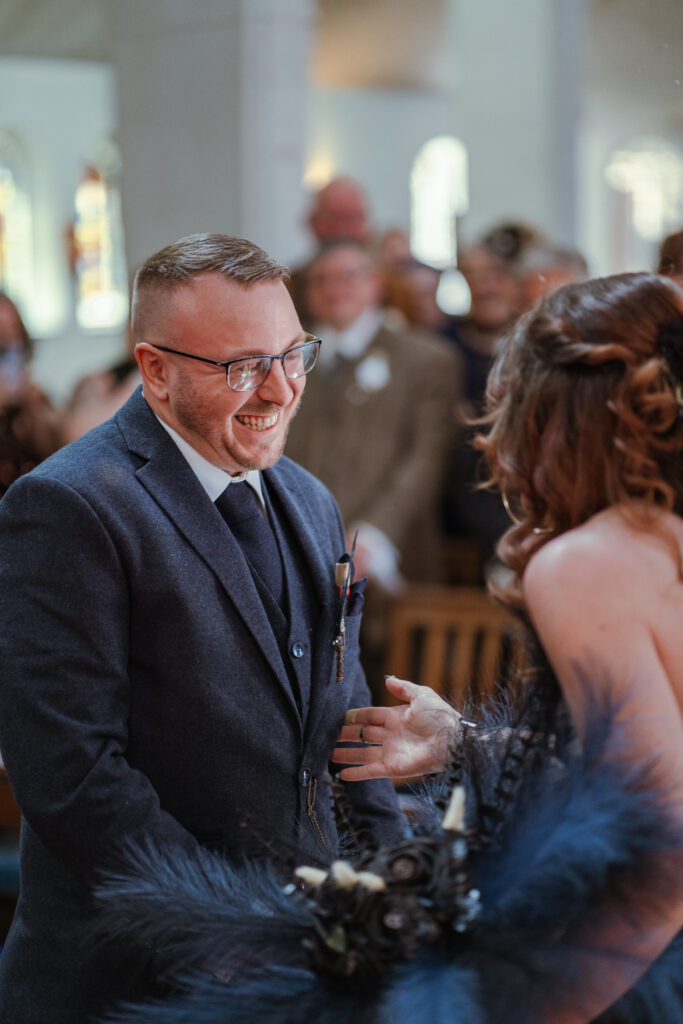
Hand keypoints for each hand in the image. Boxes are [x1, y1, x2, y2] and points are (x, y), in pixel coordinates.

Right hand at [332, 676, 460, 780]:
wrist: (453, 740)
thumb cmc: (440, 716)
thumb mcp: (422, 695)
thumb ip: (403, 688)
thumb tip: (387, 679)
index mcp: (397, 717)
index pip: (371, 717)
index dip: (356, 717)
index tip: (340, 718)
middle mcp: (392, 735)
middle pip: (363, 735)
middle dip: (347, 736)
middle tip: (330, 736)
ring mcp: (392, 752)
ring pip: (363, 754)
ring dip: (347, 755)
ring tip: (330, 754)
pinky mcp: (393, 768)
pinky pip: (371, 771)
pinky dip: (357, 773)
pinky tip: (342, 775)